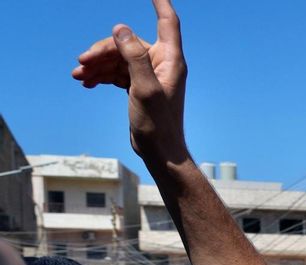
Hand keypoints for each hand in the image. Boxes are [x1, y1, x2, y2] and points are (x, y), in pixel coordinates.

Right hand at [71, 0, 187, 162]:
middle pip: (127, 43)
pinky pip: (117, 72)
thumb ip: (133, 57)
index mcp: (170, 60)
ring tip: (78, 76)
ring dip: (97, 64)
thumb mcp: (144, 89)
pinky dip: (101, 75)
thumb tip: (121, 28)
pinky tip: (86, 83)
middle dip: (103, 51)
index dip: (159, 2)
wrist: (159, 151)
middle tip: (80, 63)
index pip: (167, 21)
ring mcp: (150, 74)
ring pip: (118, 58)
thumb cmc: (157, 124)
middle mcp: (162, 63)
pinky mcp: (139, 85)